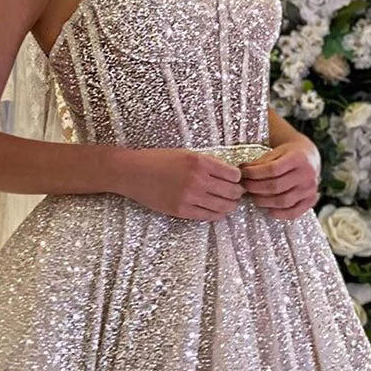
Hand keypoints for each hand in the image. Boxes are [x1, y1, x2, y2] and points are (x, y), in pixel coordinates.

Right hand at [116, 147, 243, 221]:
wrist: (132, 172)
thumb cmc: (158, 160)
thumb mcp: (185, 154)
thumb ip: (207, 163)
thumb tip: (229, 175)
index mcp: (199, 162)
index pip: (233, 175)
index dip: (237, 178)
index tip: (235, 180)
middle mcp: (197, 179)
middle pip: (232, 192)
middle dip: (236, 193)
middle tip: (235, 193)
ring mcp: (189, 196)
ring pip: (223, 206)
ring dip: (229, 205)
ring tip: (227, 203)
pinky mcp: (181, 210)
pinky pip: (208, 216)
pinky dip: (216, 214)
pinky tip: (215, 209)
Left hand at [239, 140, 319, 220]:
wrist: (309, 157)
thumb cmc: (287, 155)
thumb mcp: (274, 153)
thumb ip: (259, 163)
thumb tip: (241, 172)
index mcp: (298, 158)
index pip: (272, 169)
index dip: (254, 174)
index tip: (243, 174)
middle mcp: (307, 174)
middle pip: (276, 186)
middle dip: (256, 188)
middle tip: (244, 186)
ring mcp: (310, 189)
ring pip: (283, 201)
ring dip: (264, 201)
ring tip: (253, 196)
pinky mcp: (311, 201)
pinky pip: (294, 212)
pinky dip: (279, 214)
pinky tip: (267, 210)